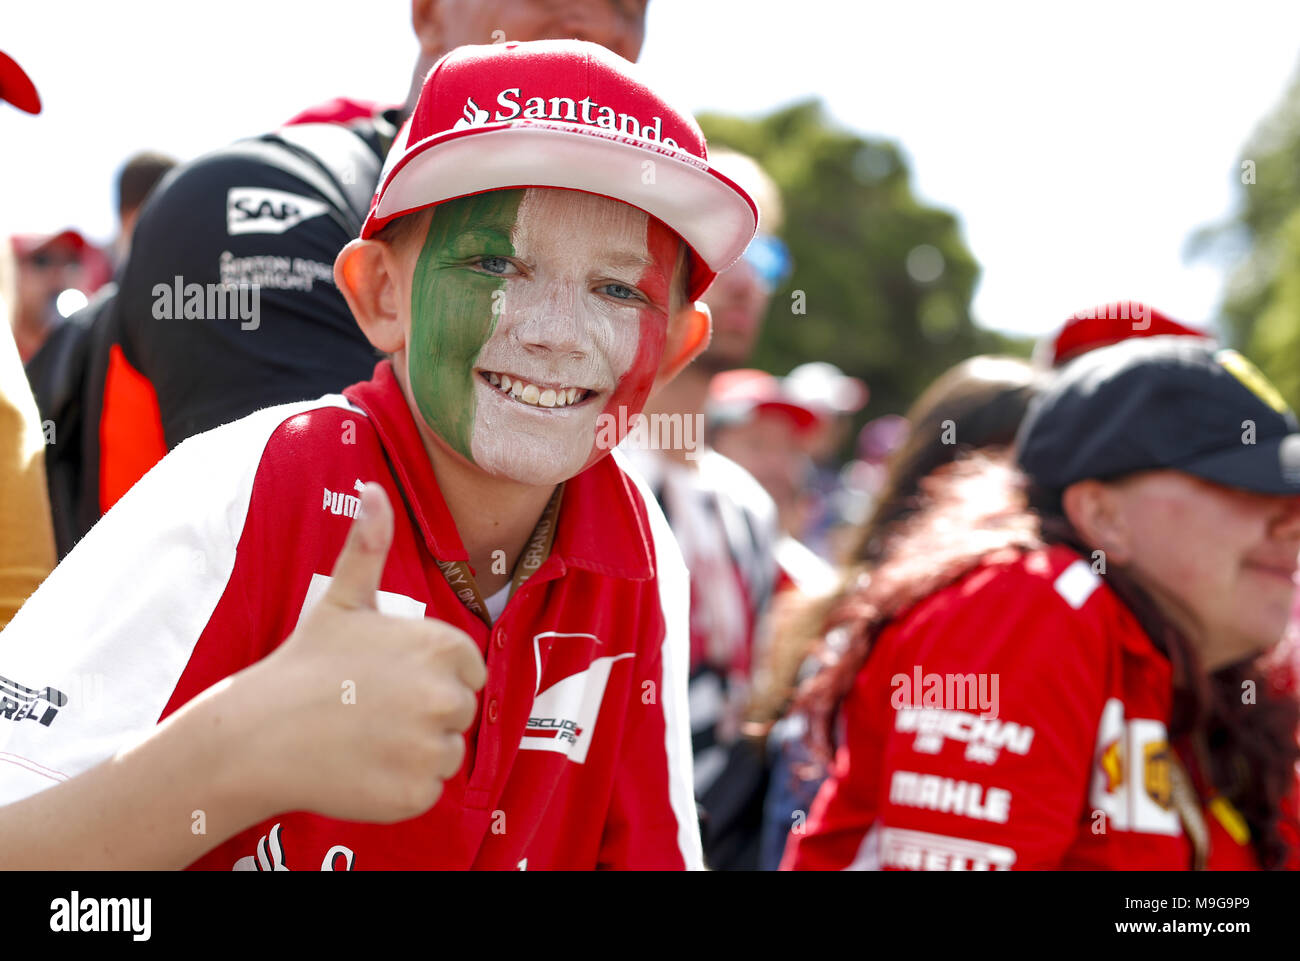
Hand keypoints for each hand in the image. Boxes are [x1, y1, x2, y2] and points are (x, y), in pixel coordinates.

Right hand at [242, 483, 486, 822]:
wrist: (258, 734)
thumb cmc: (306, 664)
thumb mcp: (343, 598)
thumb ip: (370, 544)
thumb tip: (372, 487)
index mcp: (443, 646)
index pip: (468, 670)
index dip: (431, 675)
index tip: (389, 679)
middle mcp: (446, 696)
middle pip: (460, 712)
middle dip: (424, 713)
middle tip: (372, 709)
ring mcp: (430, 748)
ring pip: (447, 754)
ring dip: (415, 752)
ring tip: (366, 737)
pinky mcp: (416, 793)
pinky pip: (429, 792)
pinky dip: (401, 787)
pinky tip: (363, 768)